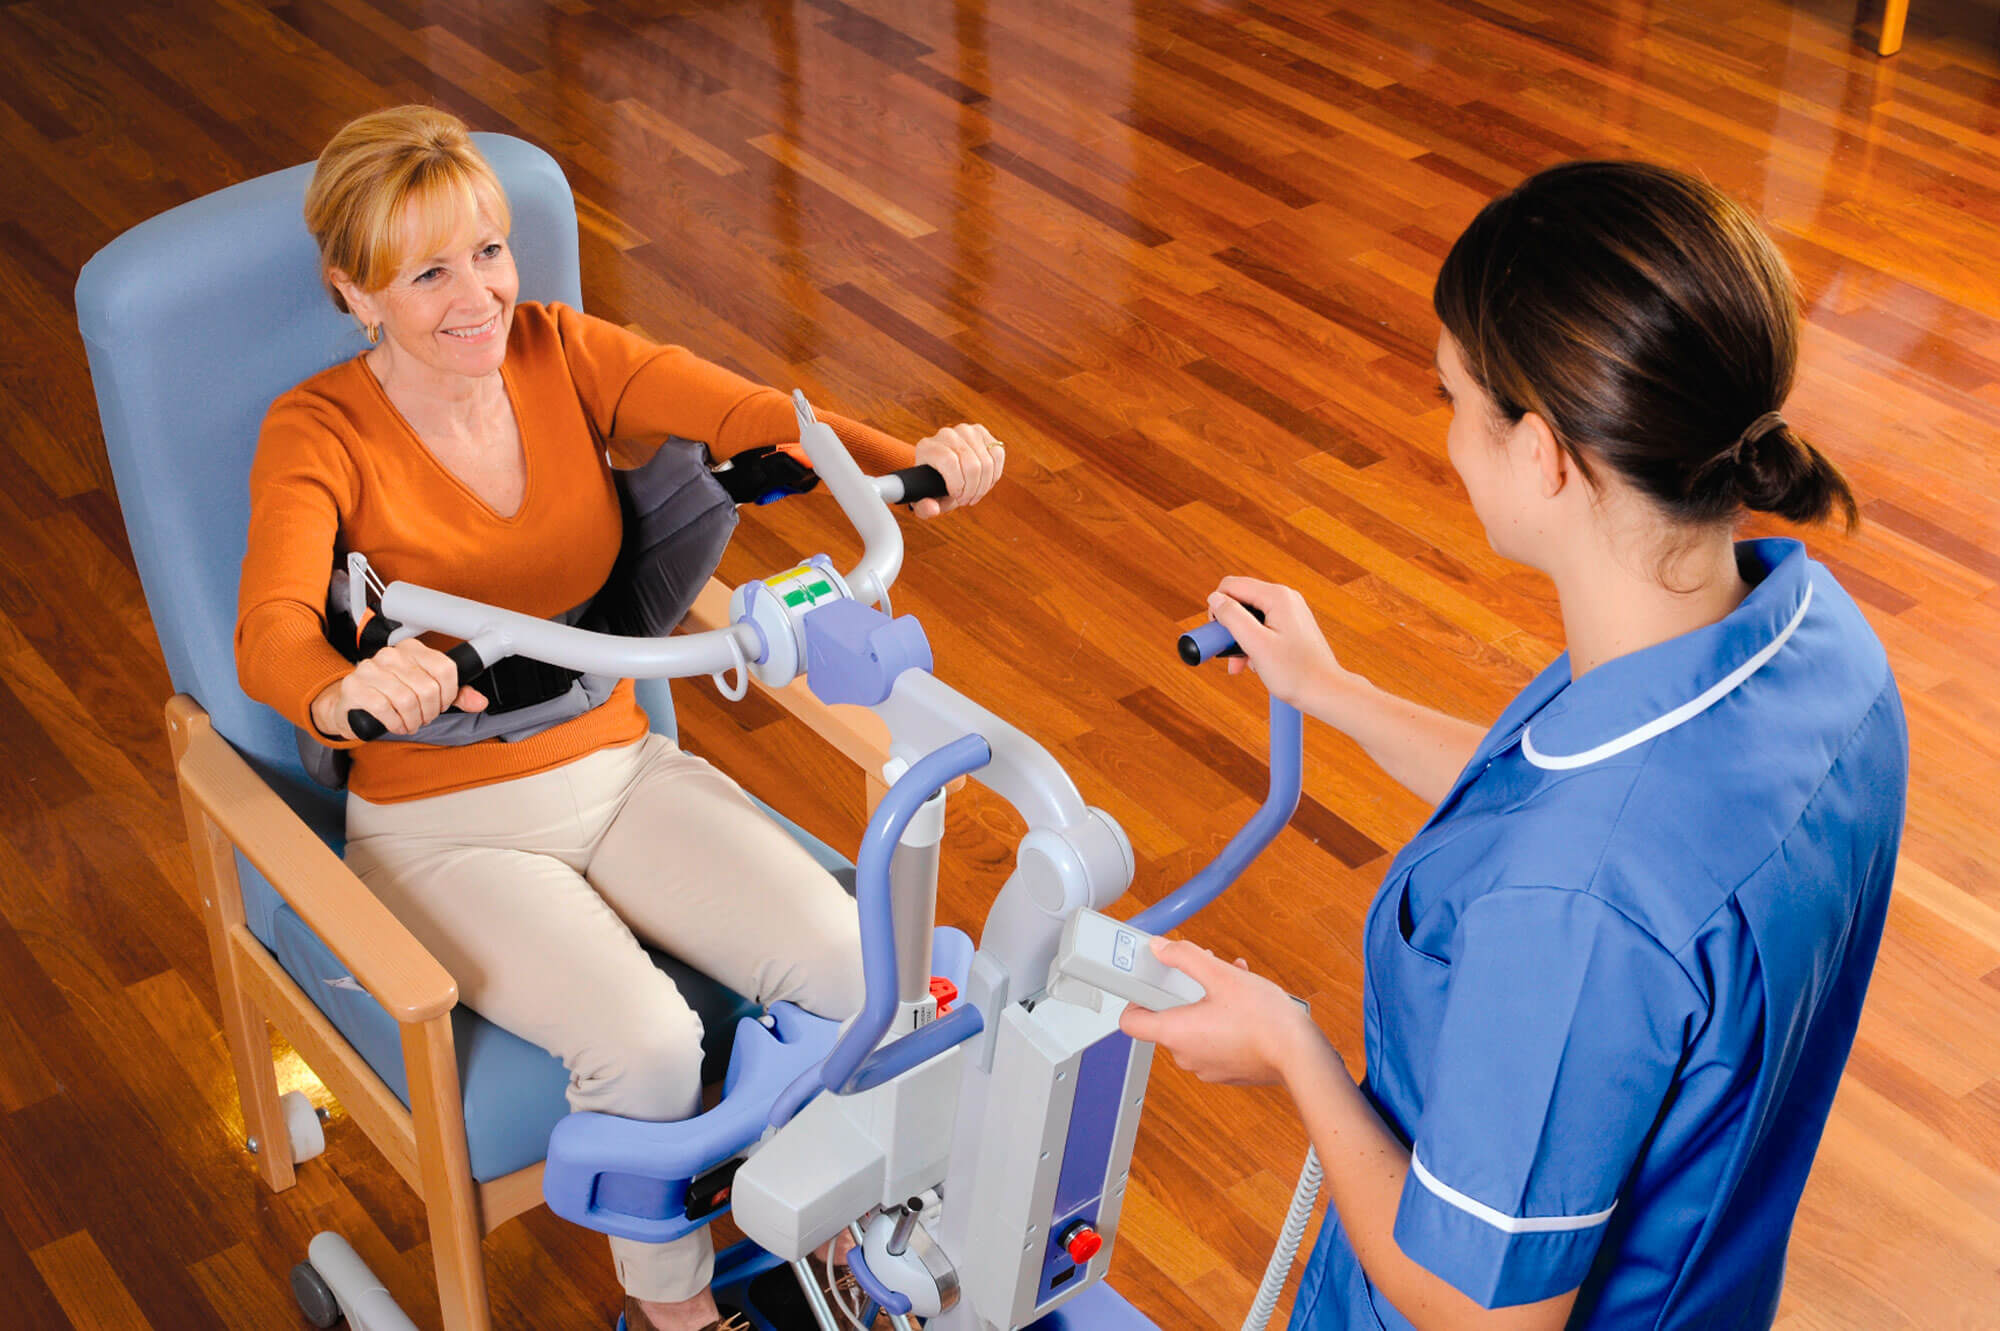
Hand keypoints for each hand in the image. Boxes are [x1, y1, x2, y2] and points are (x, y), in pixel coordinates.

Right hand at [312, 636, 486, 739]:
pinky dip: (396, 723)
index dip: (449, 694)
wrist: (351, 703)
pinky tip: (396, 725)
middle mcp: (390, 655)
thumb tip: (479, 702)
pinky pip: (385, 709)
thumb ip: (455, 695)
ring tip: (410, 723)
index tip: (441, 703)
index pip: (445, 669)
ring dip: (413, 720)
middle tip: (423, 717)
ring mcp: (369, 670)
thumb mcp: (427, 692)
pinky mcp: (355, 688)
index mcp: (411, 649)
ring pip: (407, 700)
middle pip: (428, 688)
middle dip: (430, 711)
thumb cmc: (392, 695)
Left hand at [911, 423, 1004, 518]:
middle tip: (967, 500)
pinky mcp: (981, 431)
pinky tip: (985, 483)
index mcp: (927, 447)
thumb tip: (933, 509)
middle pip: (972, 464)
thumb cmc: (933, 486)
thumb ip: (924, 508)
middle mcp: (946, 434)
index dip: (958, 485)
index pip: (950, 462)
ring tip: (975, 494)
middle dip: (973, 490)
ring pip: (987, 462)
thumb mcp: (924, 500)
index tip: (957, 497)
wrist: (942, 468)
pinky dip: (994, 474)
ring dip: (984, 485)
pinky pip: (998, 454)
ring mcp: (965, 430)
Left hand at [1118, 939, 1323, 1086]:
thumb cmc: (1264, 1020)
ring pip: (1194, 1028)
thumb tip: (1160, 948)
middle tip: (1204, 975)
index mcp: (1175, 1033)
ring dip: (1207, 1003)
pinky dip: (1221, 1021)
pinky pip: (1213, 1041)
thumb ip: (1185, 957)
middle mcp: (1186, 1056)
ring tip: (1232, 983)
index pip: (1130, 1022)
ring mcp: (1206, 1067)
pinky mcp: (1227, 1071)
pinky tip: (1245, 1003)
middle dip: (1183, 992)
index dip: (1134, 998)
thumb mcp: (1221, 975)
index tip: (1147, 982)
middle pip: (1167, 1020)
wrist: (1301, 1056)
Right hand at [1209, 577, 1344, 709]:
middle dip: (1229, 627)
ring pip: (1250, 616)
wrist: (1326, 691)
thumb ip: (1232, 617)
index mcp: (1277, 597)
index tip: (1218, 637)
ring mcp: (1290, 611)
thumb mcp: (1256, 644)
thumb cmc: (1296, 673)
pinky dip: (1254, 643)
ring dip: (1240, 639)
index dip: (1217, 609)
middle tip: (1228, 654)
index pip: (1231, 586)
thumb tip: (1214, 598)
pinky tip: (1256, 663)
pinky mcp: (1292, 625)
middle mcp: (1285, 598)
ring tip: (1243, 664)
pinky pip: (1263, 626)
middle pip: (1241, 600)